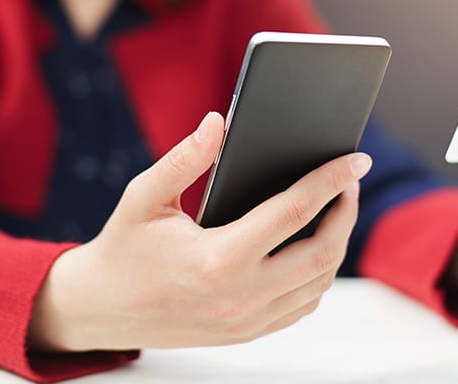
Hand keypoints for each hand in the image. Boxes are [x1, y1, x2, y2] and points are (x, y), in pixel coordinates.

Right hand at [29, 112, 370, 350]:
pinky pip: (301, 306)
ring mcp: (246, 321)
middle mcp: (240, 296)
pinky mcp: (247, 333)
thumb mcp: (143, 196)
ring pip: (318, 283)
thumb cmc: (122, 249)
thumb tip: (218, 123)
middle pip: (322, 253)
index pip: (293, 211)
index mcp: (217, 259)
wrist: (101, 309)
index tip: (356, 159)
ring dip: (336, 244)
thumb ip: (183, 158)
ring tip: (335, 209)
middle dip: (346, 212)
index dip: (330, 180)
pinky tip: (312, 249)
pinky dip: (318, 276)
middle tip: (349, 182)